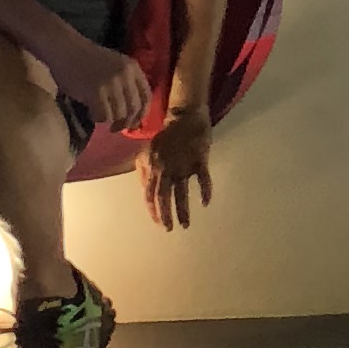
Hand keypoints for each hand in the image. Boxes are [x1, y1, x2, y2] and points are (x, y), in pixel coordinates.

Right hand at [54, 29, 150, 131]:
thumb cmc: (88, 59)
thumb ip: (126, 83)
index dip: (142, 113)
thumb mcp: (115, 65)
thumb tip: (133, 114)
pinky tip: (91, 112)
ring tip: (101, 116)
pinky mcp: (96, 92)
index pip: (146, 96)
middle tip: (116, 128)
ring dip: (110, 121)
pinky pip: (103, 116)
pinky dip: (98, 118)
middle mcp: (126, 75)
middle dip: (126, 122)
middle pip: (134, 108)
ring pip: (119, 114)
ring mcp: (112, 84)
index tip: (134, 123)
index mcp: (133, 67)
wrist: (66, 50)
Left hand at [143, 102, 215, 229]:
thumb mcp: (148, 151)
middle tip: (169, 229)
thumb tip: (143, 189)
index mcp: (153, 167)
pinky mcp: (200, 160)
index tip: (158, 223)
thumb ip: (143, 170)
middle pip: (164, 196)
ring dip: (183, 210)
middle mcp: (167, 168)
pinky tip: (205, 202)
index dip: (152, 210)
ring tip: (186, 224)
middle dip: (166, 215)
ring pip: (182, 193)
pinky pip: (203, 179)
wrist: (186, 118)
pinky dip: (205, 191)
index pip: (149, 194)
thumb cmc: (166, 138)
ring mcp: (184, 165)